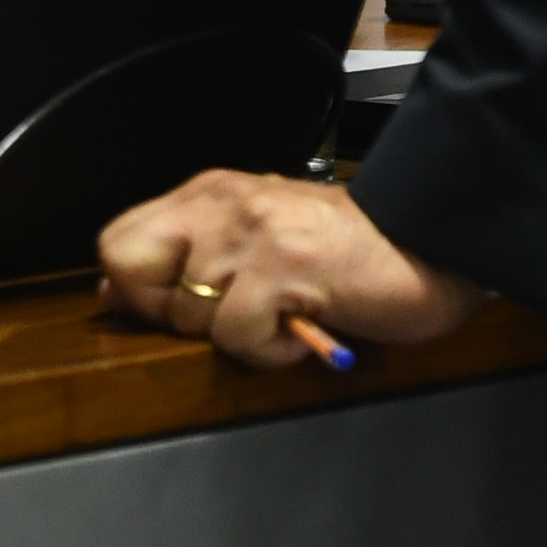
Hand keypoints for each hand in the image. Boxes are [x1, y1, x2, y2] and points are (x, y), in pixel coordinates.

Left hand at [96, 169, 483, 371]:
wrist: (432, 243)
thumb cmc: (346, 253)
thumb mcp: (253, 245)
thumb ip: (187, 260)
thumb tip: (115, 293)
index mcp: (208, 195)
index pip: (117, 242)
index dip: (139, 290)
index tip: (182, 308)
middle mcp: (222, 203)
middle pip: (134, 272)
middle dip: (175, 314)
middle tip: (234, 317)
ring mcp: (252, 231)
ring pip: (190, 313)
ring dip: (238, 336)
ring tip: (285, 317)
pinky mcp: (285, 265)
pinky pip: (237, 334)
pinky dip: (270, 350)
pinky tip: (304, 328)